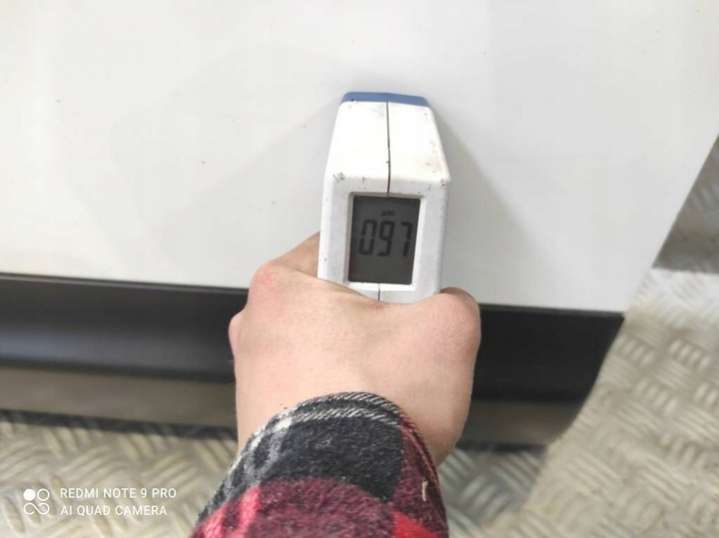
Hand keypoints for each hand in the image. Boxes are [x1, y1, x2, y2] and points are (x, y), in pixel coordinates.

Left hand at [229, 234, 480, 463]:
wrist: (339, 494)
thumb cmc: (370, 412)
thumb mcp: (444, 331)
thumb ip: (453, 298)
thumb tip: (448, 306)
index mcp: (284, 283)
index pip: (348, 244)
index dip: (391, 260)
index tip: (409, 276)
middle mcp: (257, 322)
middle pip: (340, 298)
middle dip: (379, 316)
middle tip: (401, 338)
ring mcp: (256, 369)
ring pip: (330, 343)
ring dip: (363, 358)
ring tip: (386, 382)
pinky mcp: (264, 411)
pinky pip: (316, 383)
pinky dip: (342, 391)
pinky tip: (365, 410)